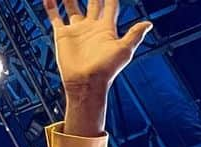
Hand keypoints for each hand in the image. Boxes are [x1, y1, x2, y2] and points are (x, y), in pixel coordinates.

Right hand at [43, 0, 150, 133]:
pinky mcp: (63, 35)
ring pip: (72, 5)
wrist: (86, 84)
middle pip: (92, 1)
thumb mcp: (124, 51)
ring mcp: (77, 30)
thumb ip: (134, 35)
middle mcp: (92, 27)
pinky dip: (51, 5)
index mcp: (107, 29)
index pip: (110, 4)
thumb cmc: (106, 71)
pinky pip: (55, 16)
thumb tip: (149, 24)